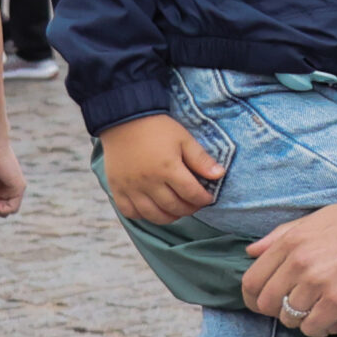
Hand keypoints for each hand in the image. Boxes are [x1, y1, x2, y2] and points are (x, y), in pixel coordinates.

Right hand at [101, 113, 222, 224]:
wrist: (123, 120)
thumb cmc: (157, 128)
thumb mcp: (184, 139)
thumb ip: (201, 159)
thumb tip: (219, 175)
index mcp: (168, 169)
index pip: (191, 193)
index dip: (203, 199)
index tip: (208, 198)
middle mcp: (149, 182)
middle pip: (173, 207)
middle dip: (189, 209)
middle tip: (194, 204)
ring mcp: (131, 188)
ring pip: (153, 215)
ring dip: (169, 217)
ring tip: (177, 210)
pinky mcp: (117, 189)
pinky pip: (130, 212)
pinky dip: (143, 216)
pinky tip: (153, 210)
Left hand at [242, 202, 336, 336]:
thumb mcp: (313, 220)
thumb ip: (279, 235)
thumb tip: (251, 251)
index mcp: (290, 242)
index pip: (252, 281)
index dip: (253, 298)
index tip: (263, 304)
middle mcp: (299, 263)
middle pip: (268, 304)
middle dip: (279, 311)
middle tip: (295, 308)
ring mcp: (318, 283)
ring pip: (291, 318)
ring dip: (303, 319)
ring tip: (319, 310)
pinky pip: (314, 327)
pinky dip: (321, 328)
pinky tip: (333, 318)